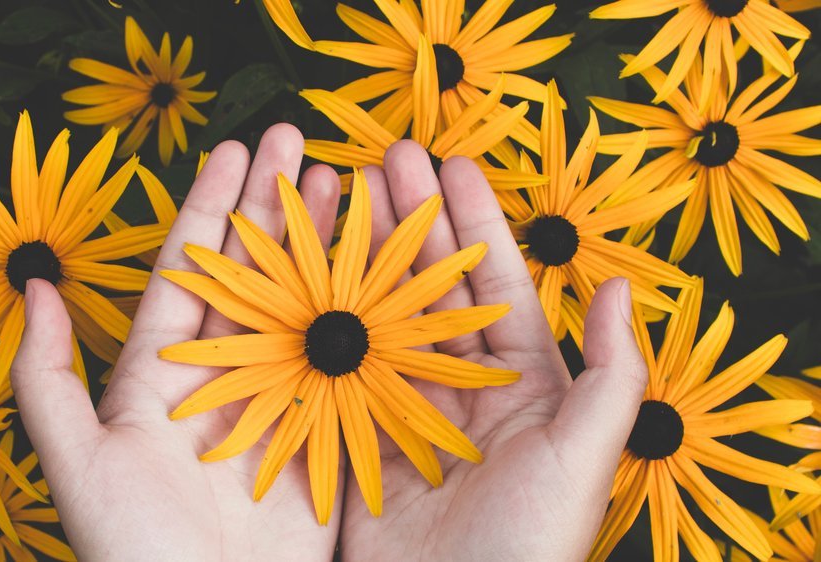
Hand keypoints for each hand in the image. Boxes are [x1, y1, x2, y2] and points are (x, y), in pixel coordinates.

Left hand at [11, 124, 345, 560]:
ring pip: (303, 305)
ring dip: (322, 244)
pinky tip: (383, 268)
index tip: (233, 150)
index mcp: (163, 372)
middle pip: (253, 273)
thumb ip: (44, 377)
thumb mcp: (76, 461)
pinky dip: (366, 314)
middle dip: (274, 206)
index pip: (190, 271)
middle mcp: (223, 376)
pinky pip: (346, 361)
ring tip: (345, 186)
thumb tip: (33, 287)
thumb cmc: (132, 549)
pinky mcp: (324, 434)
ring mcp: (278, 400)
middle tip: (301, 143)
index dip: (210, 208)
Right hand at [337, 141, 647, 560]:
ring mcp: (404, 406)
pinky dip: (322, 316)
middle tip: (382, 159)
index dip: (473, 222)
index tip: (450, 165)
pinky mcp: (357, 434)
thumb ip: (612, 374)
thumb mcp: (584, 457)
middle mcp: (460, 387)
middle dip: (409, 220)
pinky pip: (339, 363)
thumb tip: (619, 288)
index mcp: (521, 385)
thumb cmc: (528, 543)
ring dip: (362, 254)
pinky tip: (307, 270)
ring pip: (381, 313)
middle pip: (430, 286)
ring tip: (340, 195)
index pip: (494, 284)